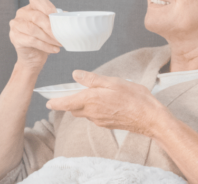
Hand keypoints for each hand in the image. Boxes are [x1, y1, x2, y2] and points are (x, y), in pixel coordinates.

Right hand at [9, 0, 61, 67]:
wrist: (33, 56)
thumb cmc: (44, 39)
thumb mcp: (53, 26)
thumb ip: (58, 19)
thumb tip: (67, 17)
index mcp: (31, 7)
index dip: (48, 7)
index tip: (58, 18)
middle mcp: (21, 13)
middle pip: (37, 17)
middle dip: (51, 28)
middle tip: (62, 36)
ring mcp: (16, 25)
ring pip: (33, 29)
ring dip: (49, 38)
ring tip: (59, 43)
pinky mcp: (15, 37)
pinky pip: (31, 40)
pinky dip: (45, 46)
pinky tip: (54, 49)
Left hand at [45, 70, 170, 137]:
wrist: (150, 119)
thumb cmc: (134, 98)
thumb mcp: (113, 82)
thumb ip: (92, 79)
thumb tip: (76, 74)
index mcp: (91, 101)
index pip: (66, 103)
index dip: (55, 103)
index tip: (48, 102)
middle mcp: (92, 113)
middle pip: (74, 109)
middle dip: (70, 102)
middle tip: (71, 92)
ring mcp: (99, 121)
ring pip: (85, 113)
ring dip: (83, 105)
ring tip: (92, 94)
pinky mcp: (107, 124)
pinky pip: (95, 116)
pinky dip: (95, 109)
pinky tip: (106, 102)